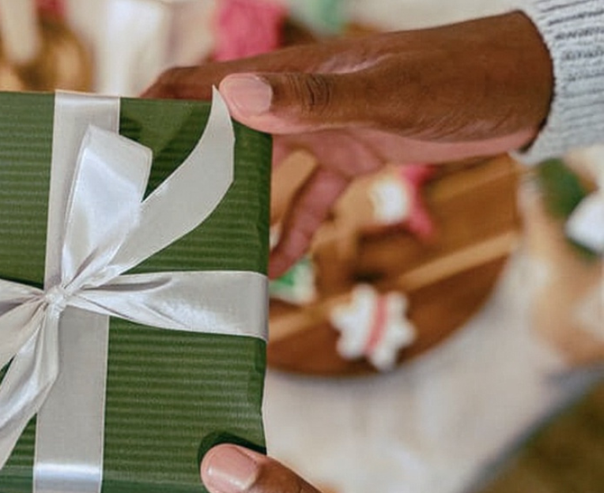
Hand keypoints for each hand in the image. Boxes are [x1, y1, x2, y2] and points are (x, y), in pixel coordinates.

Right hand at [145, 11, 551, 276]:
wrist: (524, 86)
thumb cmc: (456, 79)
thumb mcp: (384, 94)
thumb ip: (312, 98)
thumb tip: (235, 92)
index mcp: (290, 75)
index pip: (200, 84)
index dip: (155, 107)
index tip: (115, 145)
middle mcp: (295, 101)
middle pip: (219, 132)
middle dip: (182, 168)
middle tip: (146, 214)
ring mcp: (323, 128)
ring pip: (259, 171)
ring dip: (232, 207)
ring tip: (199, 249)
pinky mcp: (355, 155)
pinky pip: (310, 199)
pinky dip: (291, 232)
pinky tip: (276, 269)